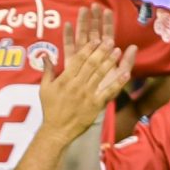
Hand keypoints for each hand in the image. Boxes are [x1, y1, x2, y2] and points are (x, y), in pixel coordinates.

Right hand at [39, 4, 136, 140]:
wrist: (57, 130)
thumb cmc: (50, 108)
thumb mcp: (44, 89)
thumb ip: (47, 72)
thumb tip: (46, 57)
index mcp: (64, 80)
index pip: (78, 60)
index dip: (87, 49)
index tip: (95, 40)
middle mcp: (76, 85)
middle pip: (91, 64)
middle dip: (101, 51)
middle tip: (109, 40)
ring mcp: (87, 94)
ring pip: (100, 75)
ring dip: (109, 62)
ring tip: (117, 50)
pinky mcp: (95, 104)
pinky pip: (108, 91)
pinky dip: (117, 82)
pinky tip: (125, 74)